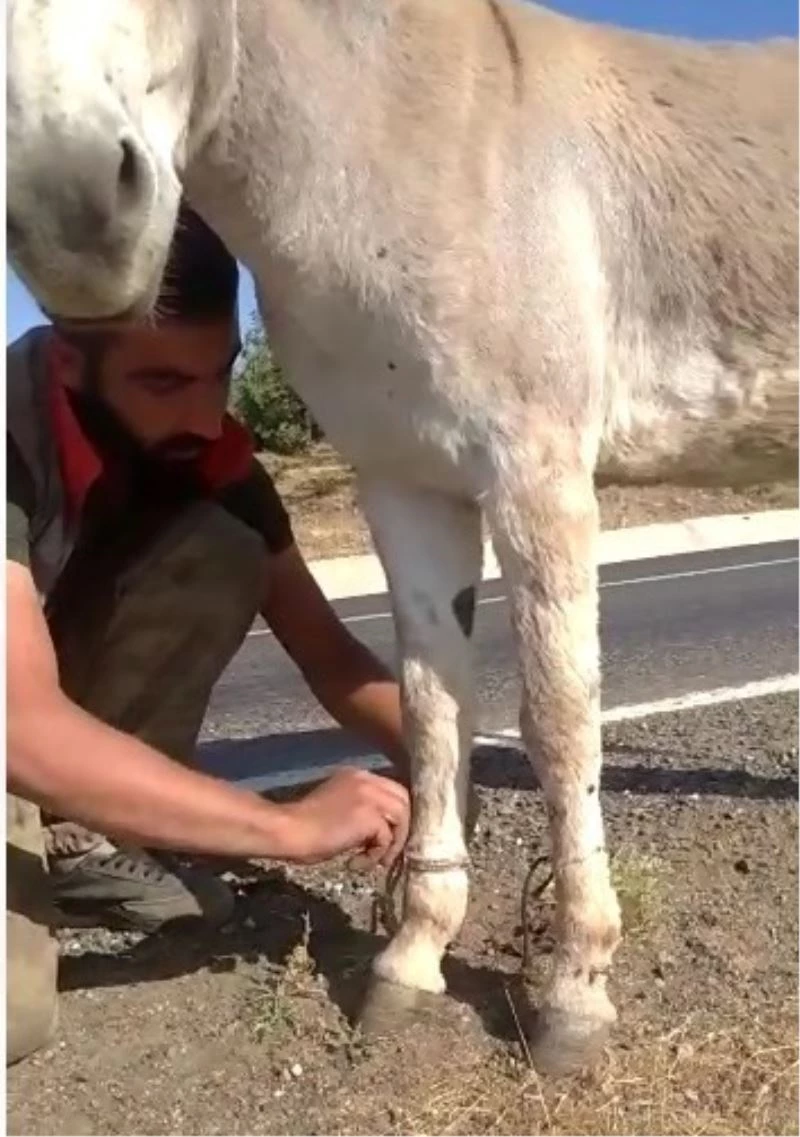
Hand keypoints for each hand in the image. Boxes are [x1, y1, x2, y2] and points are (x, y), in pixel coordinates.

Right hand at [284, 766, 409, 866]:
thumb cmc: (304, 825)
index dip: (393, 815)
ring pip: (401, 816)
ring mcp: (369, 795)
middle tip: (386, 851)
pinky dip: (377, 854)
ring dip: (392, 843)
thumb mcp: (337, 806)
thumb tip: (381, 826)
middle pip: (403, 799)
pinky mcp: (369, 815)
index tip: (386, 836)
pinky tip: (357, 862)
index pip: (391, 789)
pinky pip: (387, 837)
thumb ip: (359, 807)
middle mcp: (366, 779)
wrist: (289, 831)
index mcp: (357, 775)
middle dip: (400, 827)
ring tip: (375, 860)